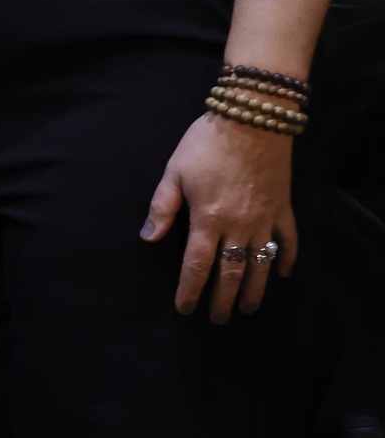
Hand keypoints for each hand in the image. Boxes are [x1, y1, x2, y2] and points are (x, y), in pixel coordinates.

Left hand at [142, 114, 297, 322]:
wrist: (253, 119)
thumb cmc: (206, 143)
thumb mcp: (173, 172)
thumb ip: (162, 207)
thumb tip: (148, 238)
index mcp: (208, 219)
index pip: (197, 265)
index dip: (190, 290)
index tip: (185, 308)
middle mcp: (239, 226)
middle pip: (231, 272)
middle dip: (223, 298)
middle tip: (219, 319)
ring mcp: (265, 219)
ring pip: (261, 263)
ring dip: (254, 288)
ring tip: (248, 307)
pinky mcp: (283, 208)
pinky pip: (288, 240)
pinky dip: (286, 258)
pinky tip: (283, 273)